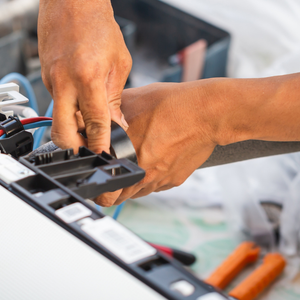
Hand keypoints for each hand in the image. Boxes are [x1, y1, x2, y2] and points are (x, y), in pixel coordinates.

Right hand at [38, 0, 131, 153]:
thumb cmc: (98, 23)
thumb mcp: (119, 61)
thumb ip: (115, 96)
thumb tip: (116, 125)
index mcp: (87, 77)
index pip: (94, 123)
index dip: (101, 145)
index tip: (107, 158)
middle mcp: (63, 81)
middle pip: (61, 133)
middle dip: (74, 149)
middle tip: (91, 153)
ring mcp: (50, 79)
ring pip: (58, 117)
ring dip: (73, 126)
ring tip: (92, 126)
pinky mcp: (44, 76)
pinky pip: (57, 101)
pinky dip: (69, 107)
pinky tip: (82, 100)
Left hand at [93, 68, 299, 205]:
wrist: (211, 112)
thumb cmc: (175, 105)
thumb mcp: (132, 102)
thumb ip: (108, 114)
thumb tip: (88, 117)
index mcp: (132, 160)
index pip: (104, 192)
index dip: (93, 185)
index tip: (90, 178)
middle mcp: (147, 176)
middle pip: (118, 197)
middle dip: (108, 187)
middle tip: (104, 173)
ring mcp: (162, 181)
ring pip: (136, 192)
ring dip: (127, 182)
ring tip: (126, 163)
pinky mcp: (175, 179)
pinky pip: (153, 184)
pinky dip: (146, 176)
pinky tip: (147, 157)